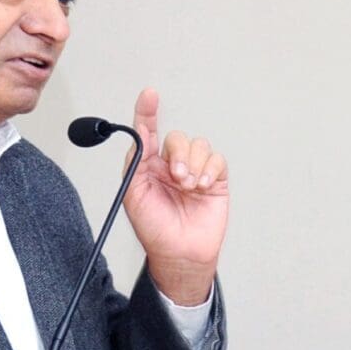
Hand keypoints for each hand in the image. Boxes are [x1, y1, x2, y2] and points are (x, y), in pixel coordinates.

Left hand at [120, 88, 228, 305]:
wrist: (180, 253)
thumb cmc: (155, 230)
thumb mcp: (133, 195)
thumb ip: (135, 162)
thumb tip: (139, 135)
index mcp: (149, 166)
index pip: (147, 131)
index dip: (148, 112)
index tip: (150, 96)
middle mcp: (172, 164)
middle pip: (178, 138)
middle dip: (179, 154)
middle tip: (177, 176)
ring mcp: (195, 171)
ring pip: (199, 146)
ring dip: (194, 165)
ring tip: (189, 187)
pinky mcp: (216, 180)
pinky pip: (217, 160)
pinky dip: (210, 170)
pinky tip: (202, 187)